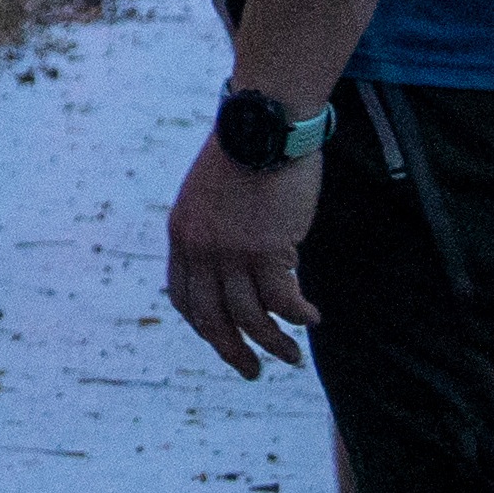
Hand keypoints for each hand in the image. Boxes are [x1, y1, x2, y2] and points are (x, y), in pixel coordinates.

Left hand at [165, 136, 323, 378]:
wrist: (262, 121)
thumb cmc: (245, 145)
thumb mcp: (211, 190)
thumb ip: (215, 225)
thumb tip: (238, 253)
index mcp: (181, 234)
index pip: (183, 296)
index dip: (203, 323)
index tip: (222, 336)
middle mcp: (200, 250)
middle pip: (210, 319)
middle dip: (231, 351)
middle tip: (251, 371)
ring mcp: (232, 253)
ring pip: (249, 318)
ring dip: (272, 344)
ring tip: (292, 358)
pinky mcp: (267, 250)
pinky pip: (282, 300)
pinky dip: (297, 316)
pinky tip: (312, 320)